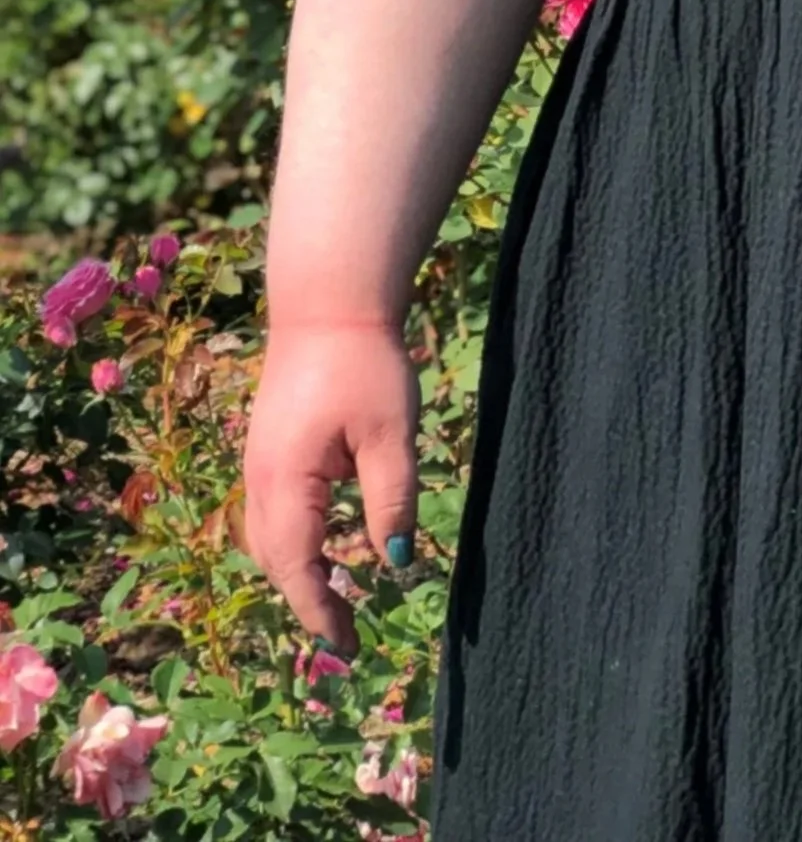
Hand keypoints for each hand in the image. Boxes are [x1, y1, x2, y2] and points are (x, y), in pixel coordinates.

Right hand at [242, 319, 420, 660]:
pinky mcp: (268, 444)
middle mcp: (259, 479)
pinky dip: (294, 537)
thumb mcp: (390, 436)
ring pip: (266, 536)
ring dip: (296, 568)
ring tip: (336, 594)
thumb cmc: (364, 364)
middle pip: (274, 559)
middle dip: (305, 597)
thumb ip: (391, 503)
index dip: (320, 612)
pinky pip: (272, 509)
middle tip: (346, 628)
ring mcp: (258, 460)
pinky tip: (325, 538)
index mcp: (285, 483)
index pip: (296, 569)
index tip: (347, 647)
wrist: (329, 300)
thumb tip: (396, 565)